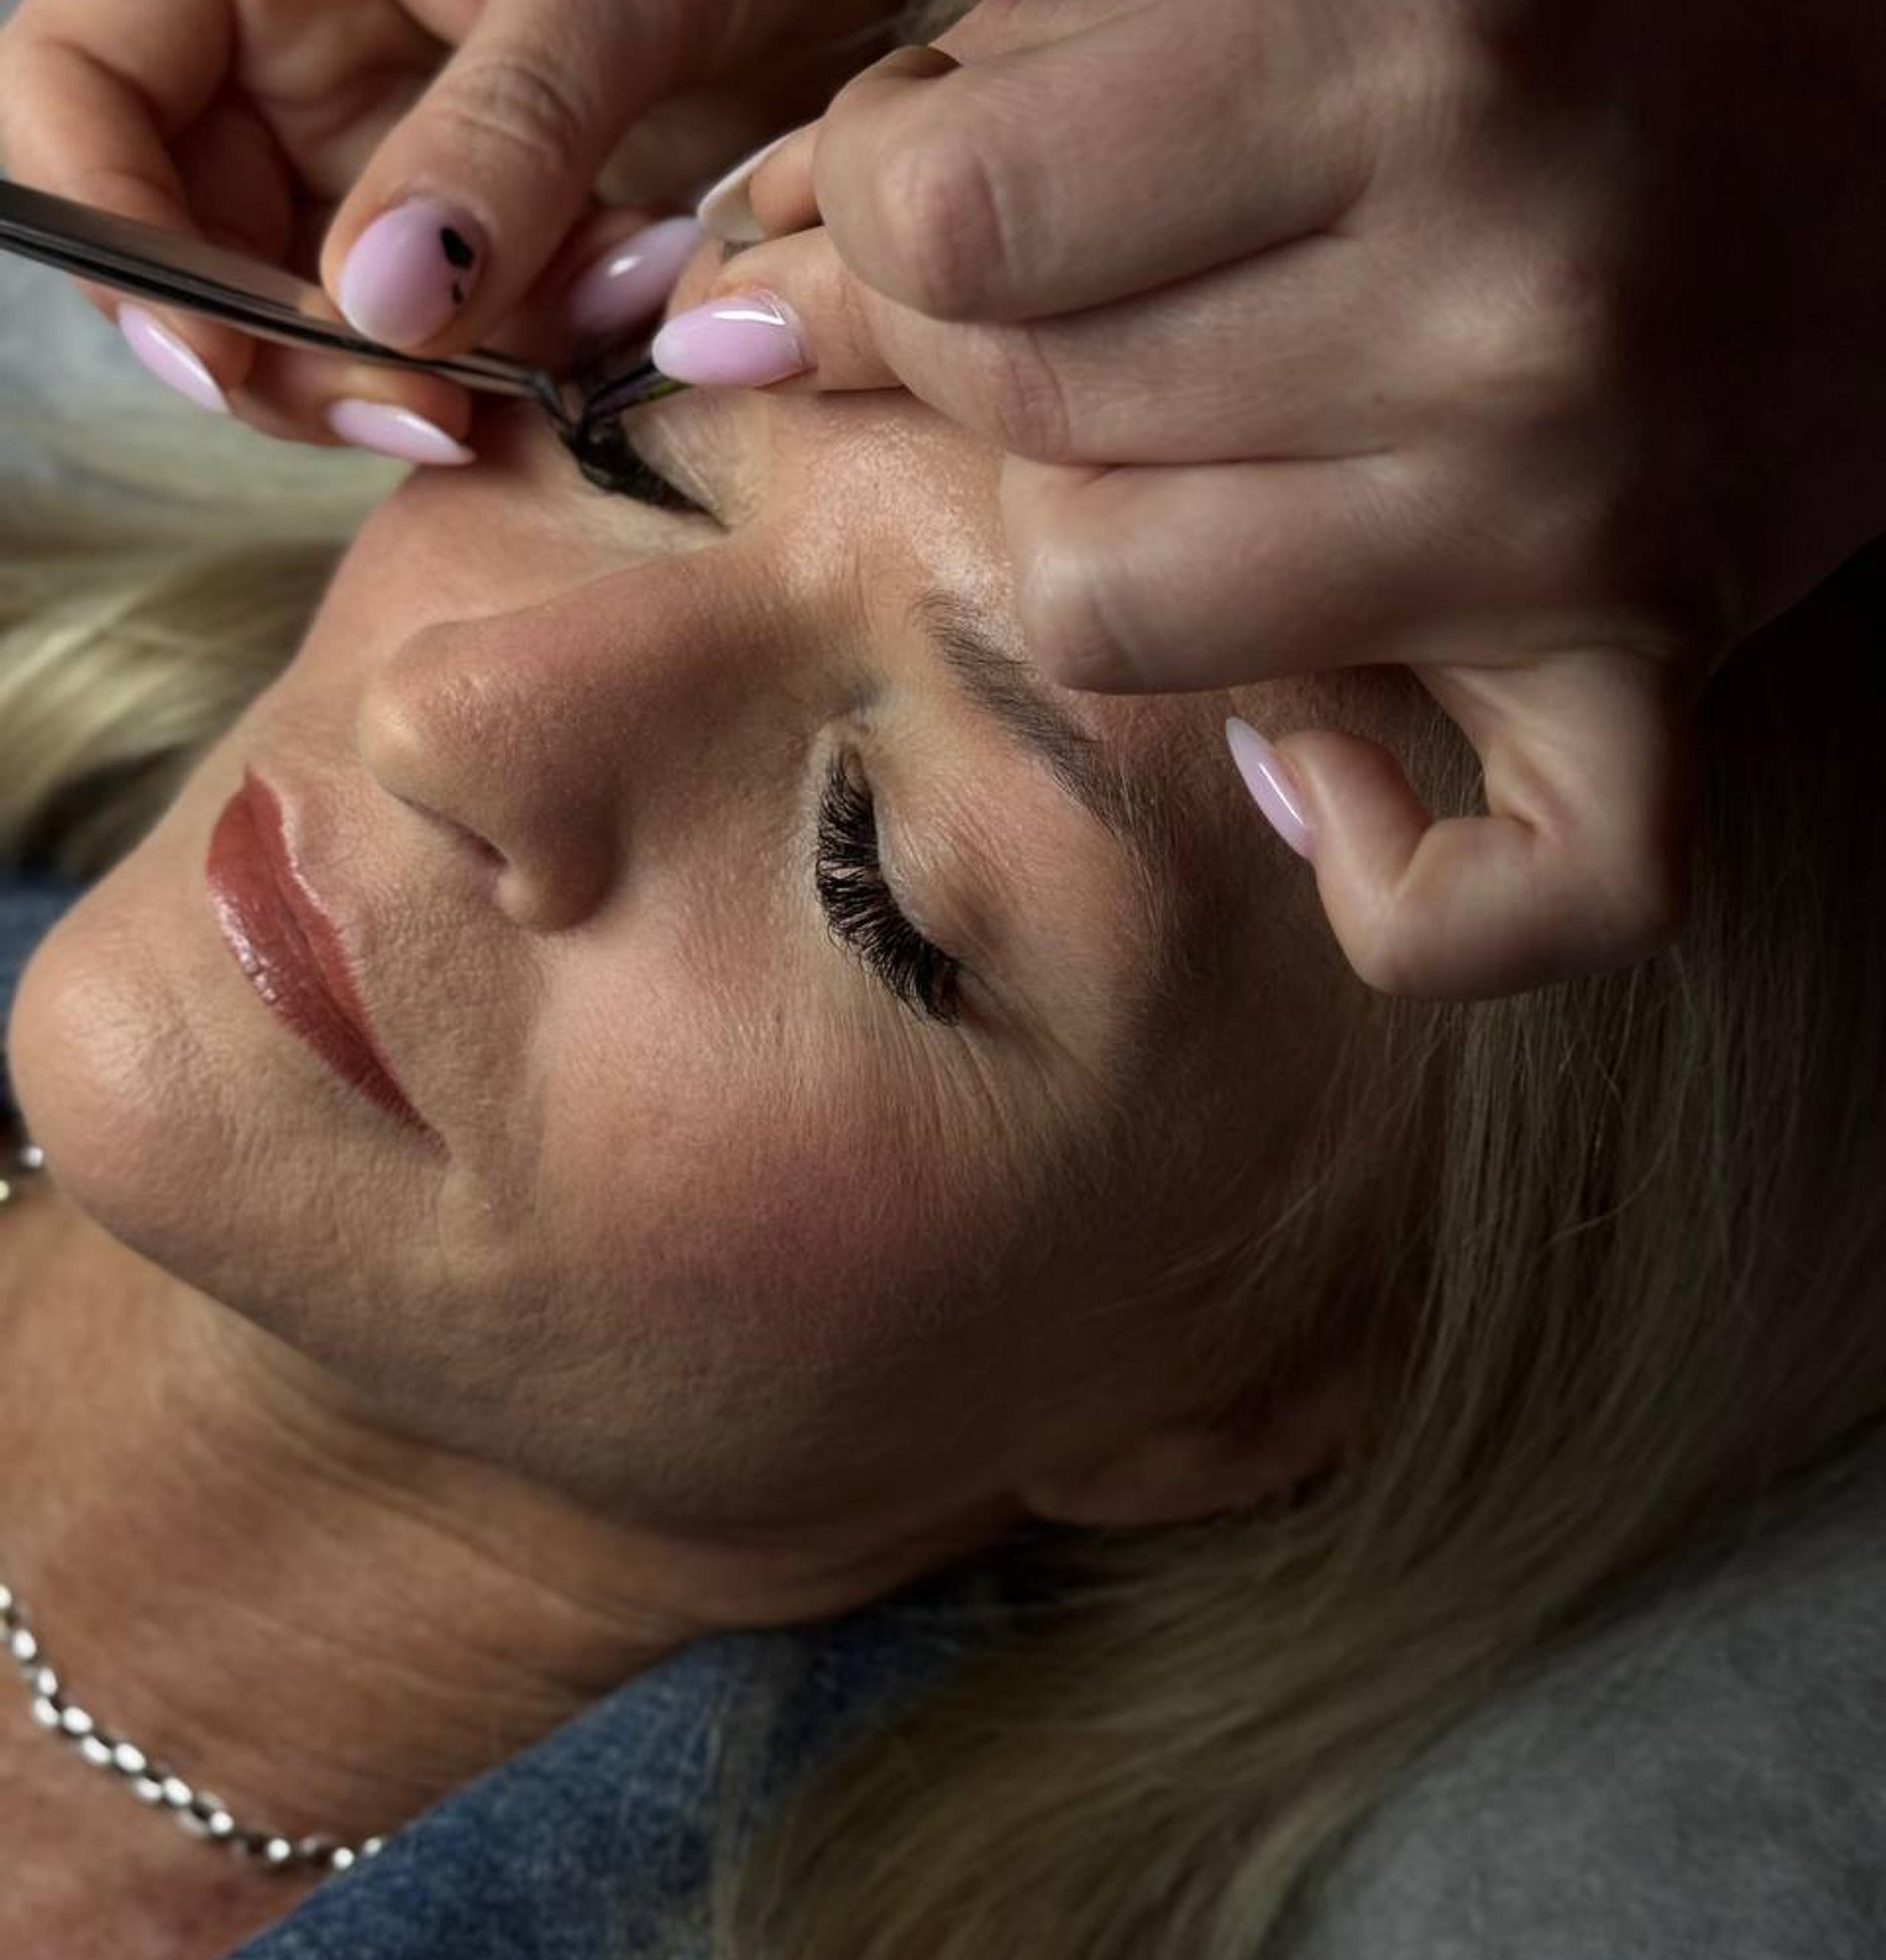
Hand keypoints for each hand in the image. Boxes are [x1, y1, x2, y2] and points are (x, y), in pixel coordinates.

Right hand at [0, 0, 887, 462]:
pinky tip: (587, 347)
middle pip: (189, 239)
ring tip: (529, 389)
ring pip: (317, 312)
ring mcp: (378, 148)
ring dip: (410, 382)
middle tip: (416, 420)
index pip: (80, 93)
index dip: (118, 235)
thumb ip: (494, 138)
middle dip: (284, 358)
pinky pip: (445, 332)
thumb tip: (378, 309)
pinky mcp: (475, 227)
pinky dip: (505, 367)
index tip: (220, 361)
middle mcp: (289, 55)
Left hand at [655, 0, 1885, 998]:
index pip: (949, 224)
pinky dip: (1383, 878)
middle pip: (1016, 421)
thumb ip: (1006, 71)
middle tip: (1045, 316)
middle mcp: (1508, 296)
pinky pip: (1498, 895)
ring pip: (1114, 620)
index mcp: (1409, 37)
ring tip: (1186, 480)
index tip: (899, 218)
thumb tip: (737, 270)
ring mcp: (1588, 511)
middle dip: (955, 366)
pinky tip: (1320, 768)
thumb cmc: (1561, 16)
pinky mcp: (1660, 668)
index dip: (866, 228)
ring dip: (1098, 558)